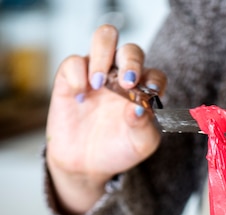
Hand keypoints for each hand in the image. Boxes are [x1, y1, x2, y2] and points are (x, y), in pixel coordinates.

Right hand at [46, 25, 166, 213]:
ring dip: (103, 55)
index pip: (155, 75)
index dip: (155, 80)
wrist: (87, 165)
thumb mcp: (138, 145)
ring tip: (99, 83)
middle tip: (126, 82)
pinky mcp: (71, 77)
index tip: (150, 92)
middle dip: (131, 61)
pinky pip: (74, 62)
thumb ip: (144, 127)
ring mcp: (97, 73)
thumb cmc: (117, 149)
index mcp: (143, 91)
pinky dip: (77, 75)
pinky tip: (80, 98)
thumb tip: (138, 108)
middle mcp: (122, 76)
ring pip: (104, 38)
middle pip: (131, 50)